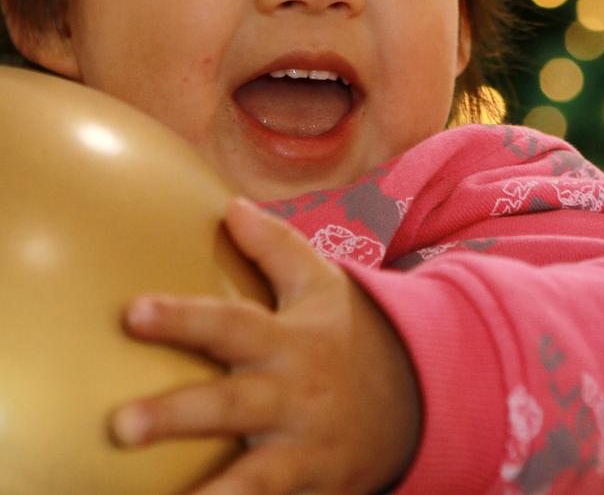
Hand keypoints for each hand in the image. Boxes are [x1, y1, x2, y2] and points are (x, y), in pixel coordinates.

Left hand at [110, 197, 420, 494]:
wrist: (416, 397)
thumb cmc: (349, 334)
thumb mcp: (322, 283)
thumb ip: (276, 245)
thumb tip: (231, 205)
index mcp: (288, 341)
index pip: (230, 324)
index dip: (183, 318)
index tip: (132, 312)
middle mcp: (291, 395)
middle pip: (230, 405)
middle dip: (177, 415)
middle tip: (120, 425)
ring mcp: (301, 448)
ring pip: (252, 478)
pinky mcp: (309, 487)